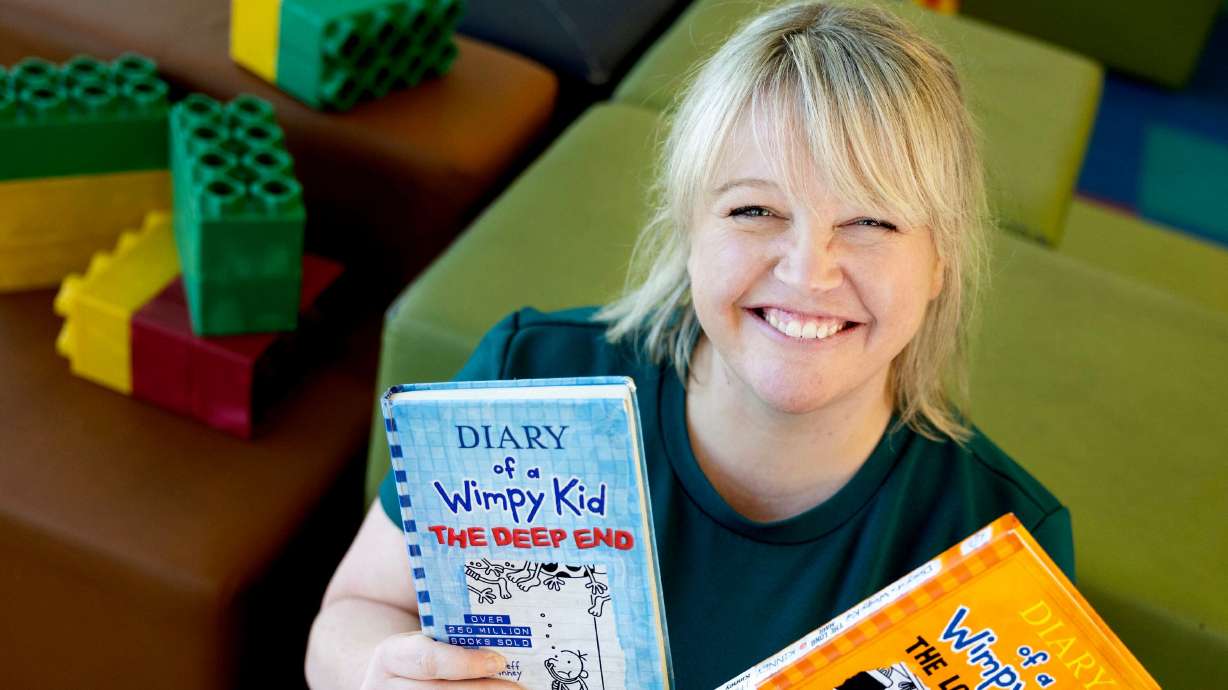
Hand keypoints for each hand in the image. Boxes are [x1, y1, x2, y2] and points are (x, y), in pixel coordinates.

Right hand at [360, 632, 522, 688]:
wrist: (393, 676)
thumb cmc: (418, 651)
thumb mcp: (423, 637)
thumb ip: (450, 637)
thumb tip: (500, 637)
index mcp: (390, 656)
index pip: (428, 660)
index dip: (465, 663)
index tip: (498, 661)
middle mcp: (386, 687)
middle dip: (484, 689)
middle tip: (518, 686)